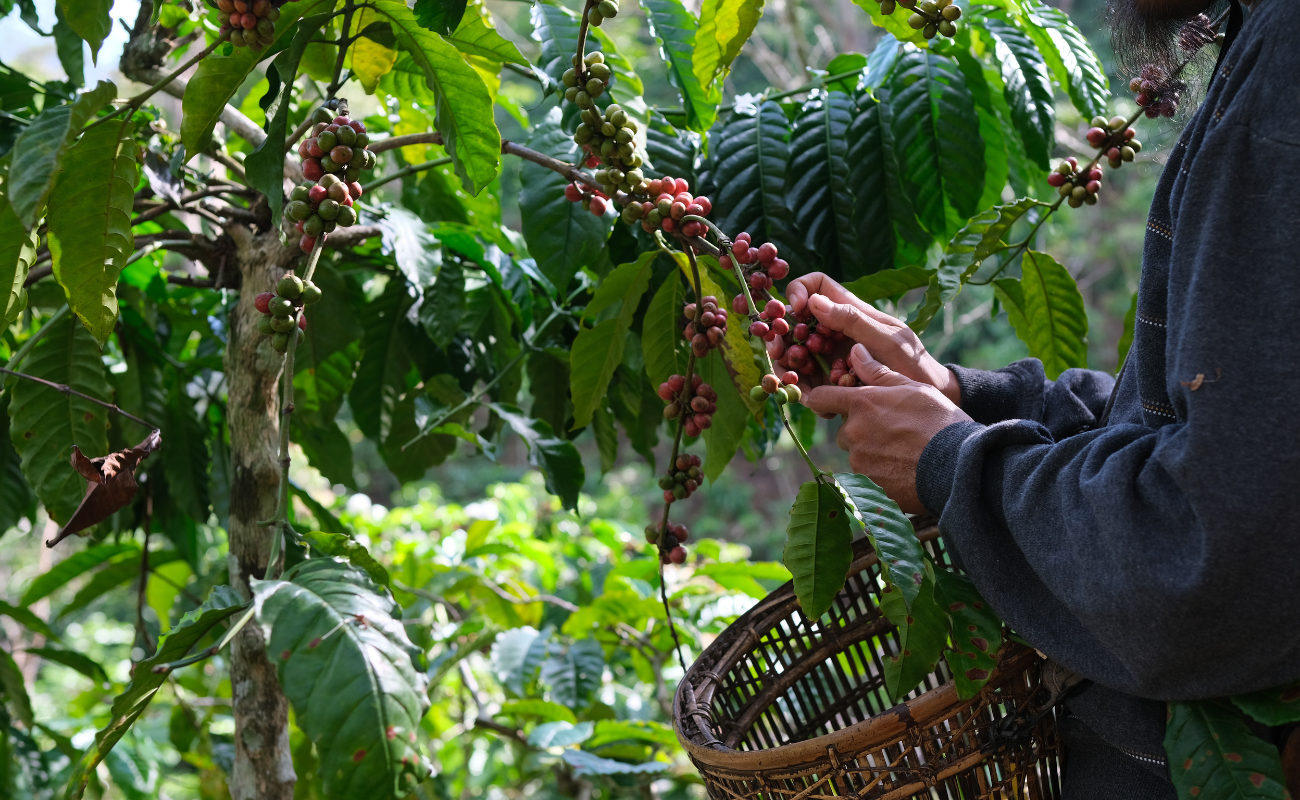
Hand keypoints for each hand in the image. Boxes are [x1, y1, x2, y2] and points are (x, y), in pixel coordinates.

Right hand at [782, 273, 961, 405]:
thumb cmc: (913, 363)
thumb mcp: (887, 340)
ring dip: (791, 368)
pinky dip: (807, 392)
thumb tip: (814, 302)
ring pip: (796, 354)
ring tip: (799, 384)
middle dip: (782, 336)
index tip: (796, 310)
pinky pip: (809, 381)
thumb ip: (853, 320)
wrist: (927, 397)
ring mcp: (832, 355)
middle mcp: (836, 330)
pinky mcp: (831, 380)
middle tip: (780, 353)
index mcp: (851, 311)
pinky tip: (817, 402)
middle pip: (796, 323)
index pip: (816, 285)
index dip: (799, 290)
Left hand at [804, 344, 971, 513]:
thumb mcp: (913, 388)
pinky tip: (905, 468)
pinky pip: (867, 476)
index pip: (820, 398)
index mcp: (862, 404)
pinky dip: (881, 472)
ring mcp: (858, 461)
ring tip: (904, 450)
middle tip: (893, 430)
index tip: (833, 403)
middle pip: (844, 429)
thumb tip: (856, 351)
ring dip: (872, 451)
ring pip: (856, 453)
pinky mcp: (867, 485)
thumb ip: (878, 372)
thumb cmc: (938, 421)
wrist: (957, 466)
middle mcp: (853, 432)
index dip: (825, 399)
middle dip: (861, 428)